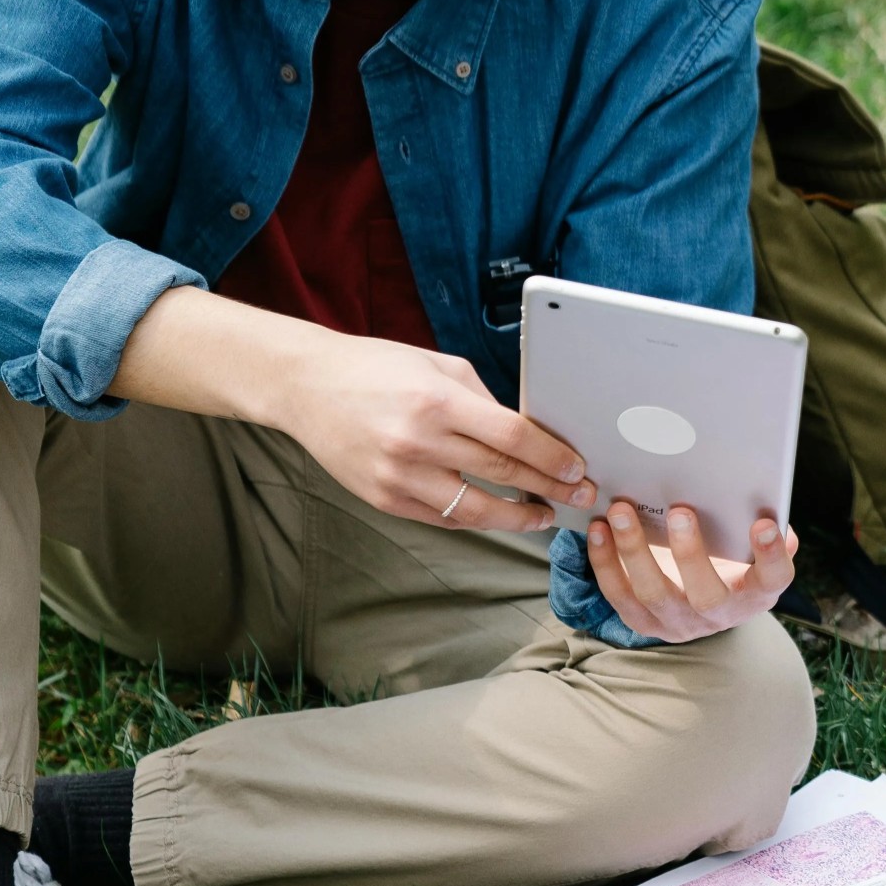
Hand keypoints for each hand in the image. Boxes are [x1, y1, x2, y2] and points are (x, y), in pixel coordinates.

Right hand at [282, 331, 597, 531]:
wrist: (307, 387)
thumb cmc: (377, 368)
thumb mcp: (438, 365)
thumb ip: (483, 399)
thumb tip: (528, 433)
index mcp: (437, 401)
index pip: (511, 436)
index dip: (550, 456)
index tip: (575, 468)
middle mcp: (418, 442)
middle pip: (500, 473)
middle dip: (548, 488)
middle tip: (579, 497)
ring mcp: (398, 476)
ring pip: (475, 510)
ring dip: (517, 518)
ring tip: (544, 516)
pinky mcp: (383, 499)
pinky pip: (442, 518)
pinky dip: (475, 519)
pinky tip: (498, 514)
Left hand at [586, 503, 797, 643]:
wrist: (702, 601)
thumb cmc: (731, 561)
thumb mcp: (752, 549)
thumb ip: (768, 531)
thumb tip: (771, 512)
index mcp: (755, 593)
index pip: (773, 579)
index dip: (771, 556)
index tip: (764, 524)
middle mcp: (719, 615)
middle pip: (706, 595)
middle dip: (691, 553)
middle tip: (680, 510)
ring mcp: (678, 623)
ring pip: (653, 594)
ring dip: (634, 551)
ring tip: (620, 512)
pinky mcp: (643, 621)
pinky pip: (619, 595)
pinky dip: (604, 561)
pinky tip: (598, 529)